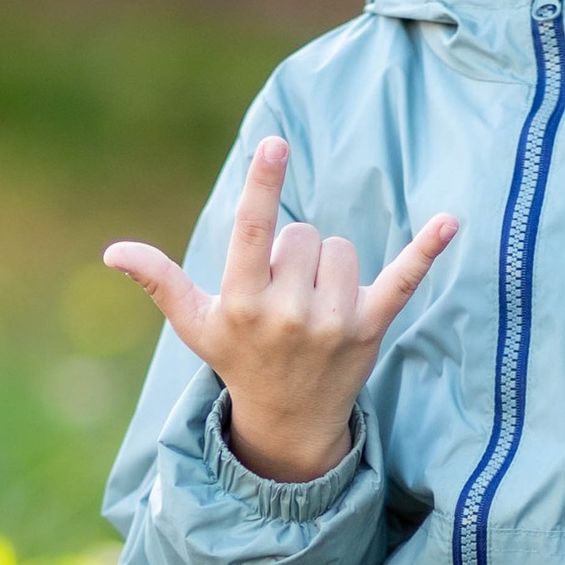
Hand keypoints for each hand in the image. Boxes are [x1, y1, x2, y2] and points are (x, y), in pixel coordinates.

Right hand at [105, 136, 457, 483]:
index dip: (263, 186)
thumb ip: (161, 282)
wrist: (290, 420)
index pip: (253, 233)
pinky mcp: (371, 327)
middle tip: (282, 295)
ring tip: (313, 304)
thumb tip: (113, 251)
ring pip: (338, 248)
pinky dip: (426, 250)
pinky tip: (451, 221)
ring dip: (327, 266)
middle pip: (302, 234)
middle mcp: (287, 314)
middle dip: (292, 252)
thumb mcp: (196, 324)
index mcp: (241, 304)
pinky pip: (402, 278)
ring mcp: (332, 323)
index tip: (275, 145)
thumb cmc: (239, 359)